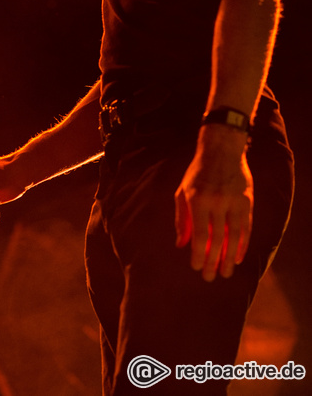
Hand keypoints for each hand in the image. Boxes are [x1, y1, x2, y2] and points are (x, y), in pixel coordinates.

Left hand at [174, 125, 252, 280]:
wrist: (221, 150)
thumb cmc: (197, 173)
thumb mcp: (183, 191)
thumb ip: (181, 218)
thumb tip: (180, 244)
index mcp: (197, 200)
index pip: (198, 234)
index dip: (197, 253)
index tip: (195, 267)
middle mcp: (217, 202)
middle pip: (216, 239)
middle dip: (213, 261)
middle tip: (210, 277)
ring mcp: (234, 201)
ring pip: (234, 237)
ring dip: (230, 258)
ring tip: (226, 273)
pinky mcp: (248, 201)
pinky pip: (246, 228)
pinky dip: (243, 244)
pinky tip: (239, 257)